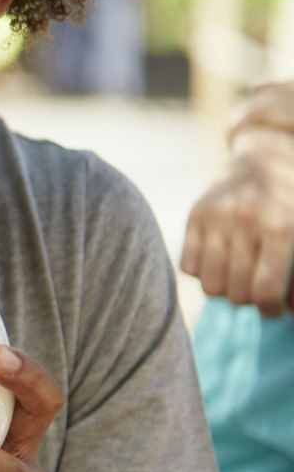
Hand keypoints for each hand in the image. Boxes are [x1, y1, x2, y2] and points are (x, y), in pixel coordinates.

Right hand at [181, 94, 293, 316]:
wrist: (269, 158)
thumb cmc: (293, 206)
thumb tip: (291, 313)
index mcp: (281, 227)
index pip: (265, 292)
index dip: (271, 310)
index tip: (275, 306)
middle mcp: (246, 220)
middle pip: (236, 293)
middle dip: (249, 298)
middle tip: (258, 285)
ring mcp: (216, 217)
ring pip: (209, 285)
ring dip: (225, 288)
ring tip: (238, 274)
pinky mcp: (195, 215)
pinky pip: (188, 267)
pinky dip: (203, 270)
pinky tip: (220, 259)